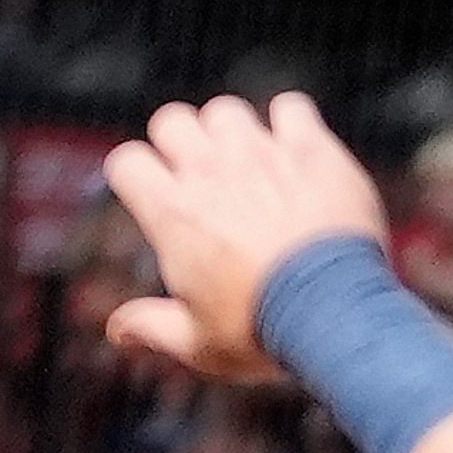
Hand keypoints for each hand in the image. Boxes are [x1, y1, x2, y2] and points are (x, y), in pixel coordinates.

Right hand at [102, 93, 390, 382]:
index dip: (138, 177)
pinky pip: (292, 108)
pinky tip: (299, 154)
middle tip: (208, 181)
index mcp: (172, 212)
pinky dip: (293, 125)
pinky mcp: (312, 151)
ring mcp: (261, 155)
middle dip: (182, 145)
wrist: (336, 317)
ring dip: (234, 133)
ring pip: (227, 112)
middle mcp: (209, 172)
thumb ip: (152, 327)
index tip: (160, 198)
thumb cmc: (263, 333)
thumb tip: (116, 332)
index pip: (126, 161)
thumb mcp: (200, 344)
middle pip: (172, 121)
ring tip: (255, 167)